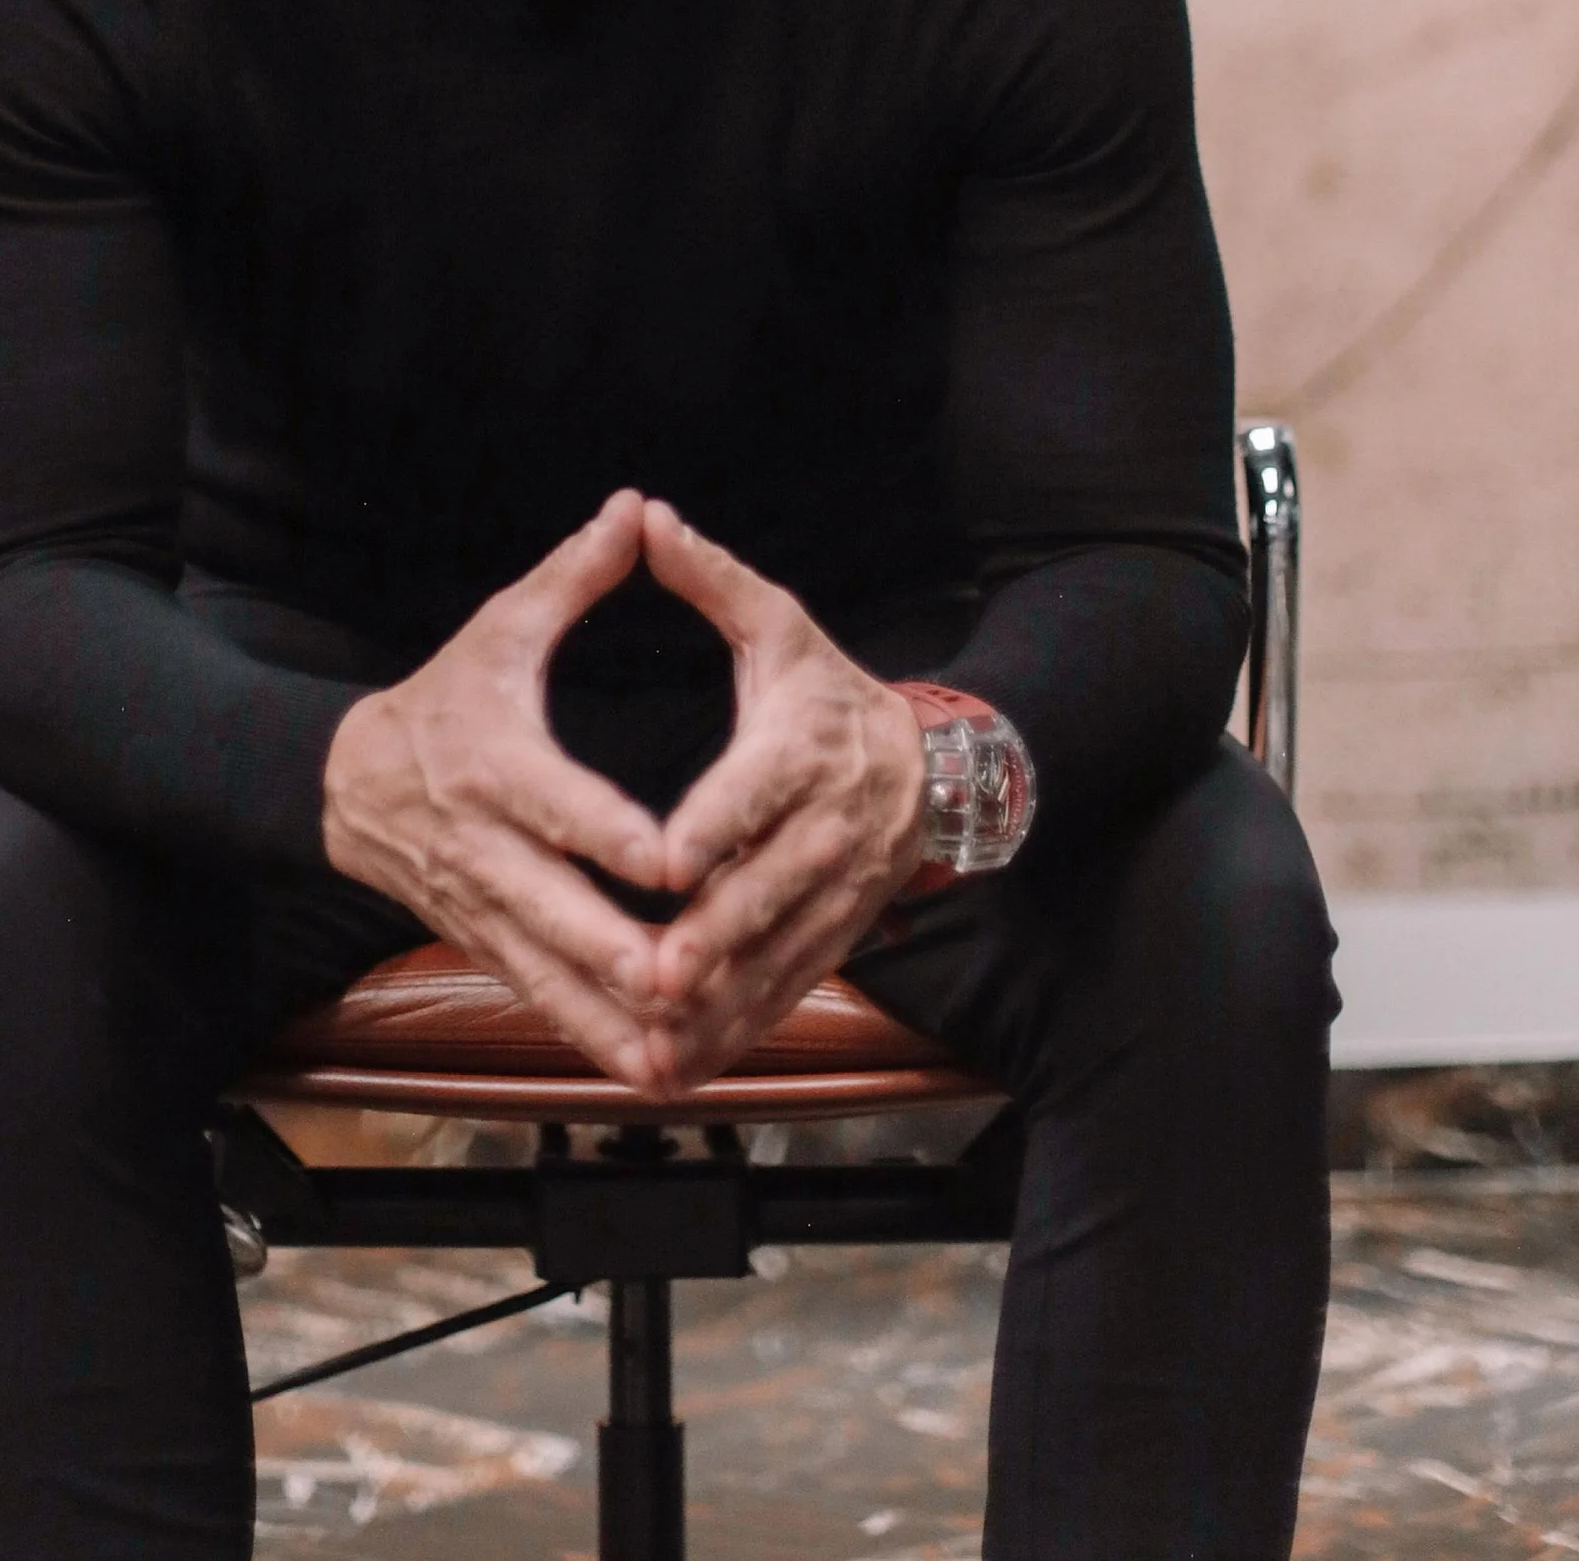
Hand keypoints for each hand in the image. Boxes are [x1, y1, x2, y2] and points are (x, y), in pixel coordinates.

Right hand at [322, 493, 675, 1091]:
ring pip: (550, 976)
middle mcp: (489, 846)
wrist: (347, 782)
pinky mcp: (488, 944)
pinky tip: (647, 1073)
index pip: (559, 805)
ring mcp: (485, 907)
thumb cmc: (446, 697)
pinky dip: (590, 1040)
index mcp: (497, 764)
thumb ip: (573, 578)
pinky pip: (542, 1001)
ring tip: (676, 1058)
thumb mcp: (501, 628)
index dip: (612, 835)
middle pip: (556, 910)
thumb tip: (633, 510)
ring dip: (611, 1021)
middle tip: (686, 981)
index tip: (671, 863)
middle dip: (620, 953)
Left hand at [633, 502, 930, 1097]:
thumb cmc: (829, 691)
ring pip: (778, 956)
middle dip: (715, 937)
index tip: (666, 860)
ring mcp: (836, 894)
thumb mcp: (779, 625)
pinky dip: (742, 1030)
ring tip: (661, 1039)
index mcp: (802, 750)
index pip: (755, 792)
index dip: (714, 827)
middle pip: (769, 890)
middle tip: (658, 974)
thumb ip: (709, 578)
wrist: (933, 768)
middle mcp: (825, 829)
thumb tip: (646, 514)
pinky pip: (788, 991)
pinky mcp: (836, 938)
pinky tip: (688, 1064)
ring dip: (724, 1003)